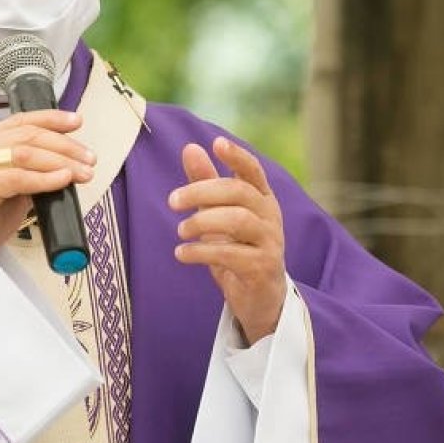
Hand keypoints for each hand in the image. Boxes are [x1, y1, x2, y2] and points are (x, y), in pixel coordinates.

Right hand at [0, 110, 95, 253]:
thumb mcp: (12, 188)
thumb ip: (30, 170)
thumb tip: (67, 162)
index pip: (19, 122)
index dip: (50, 119)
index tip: (76, 122)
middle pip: (26, 136)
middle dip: (64, 145)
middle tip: (89, 158)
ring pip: (24, 154)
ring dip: (60, 162)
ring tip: (82, 172)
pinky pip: (17, 178)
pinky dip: (44, 178)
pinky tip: (63, 180)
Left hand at [169, 137, 287, 344]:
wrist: (260, 299)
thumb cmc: (239, 250)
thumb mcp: (220, 215)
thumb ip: (207, 183)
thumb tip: (190, 148)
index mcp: (262, 199)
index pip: (253, 171)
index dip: (237, 156)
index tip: (216, 143)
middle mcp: (270, 217)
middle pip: (239, 192)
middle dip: (202, 192)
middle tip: (173, 201)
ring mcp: (270, 243)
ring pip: (238, 220)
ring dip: (202, 222)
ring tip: (180, 230)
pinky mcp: (261, 268)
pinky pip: (230, 254)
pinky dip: (201, 251)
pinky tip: (182, 253)